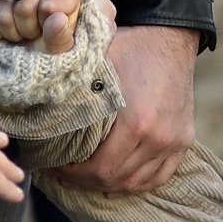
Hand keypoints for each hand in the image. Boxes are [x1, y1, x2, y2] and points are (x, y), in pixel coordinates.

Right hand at [0, 0, 110, 52]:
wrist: (50, 41)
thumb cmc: (65, 41)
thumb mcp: (69, 47)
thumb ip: (63, 38)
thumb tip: (57, 19)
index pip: (47, 7)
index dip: (48, 27)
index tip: (56, 30)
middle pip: (22, 10)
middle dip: (28, 32)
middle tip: (38, 35)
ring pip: (2, 12)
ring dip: (11, 33)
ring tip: (25, 33)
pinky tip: (8, 31)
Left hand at [61, 23, 199, 194]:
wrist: (171, 37)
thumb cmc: (130, 48)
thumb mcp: (97, 66)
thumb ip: (73, 95)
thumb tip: (39, 117)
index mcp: (136, 123)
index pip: (99, 168)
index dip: (72, 174)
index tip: (54, 166)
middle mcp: (158, 139)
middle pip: (116, 179)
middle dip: (84, 181)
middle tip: (62, 174)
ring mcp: (174, 142)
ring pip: (136, 182)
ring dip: (108, 184)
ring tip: (85, 178)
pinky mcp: (184, 141)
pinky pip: (159, 176)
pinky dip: (136, 182)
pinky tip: (116, 181)